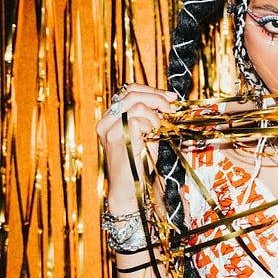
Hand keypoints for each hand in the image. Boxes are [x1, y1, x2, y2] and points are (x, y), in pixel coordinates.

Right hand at [96, 83, 177, 205]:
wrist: (130, 187)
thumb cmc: (140, 162)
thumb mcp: (146, 134)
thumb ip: (150, 116)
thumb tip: (167, 100)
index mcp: (111, 118)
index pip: (128, 90)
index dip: (151, 90)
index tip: (170, 96)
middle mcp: (106, 121)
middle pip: (132, 93)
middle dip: (157, 97)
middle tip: (171, 107)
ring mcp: (109, 129)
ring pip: (136, 104)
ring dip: (155, 114)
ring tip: (160, 128)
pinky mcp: (116, 137)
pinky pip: (137, 119)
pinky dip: (151, 125)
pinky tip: (153, 135)